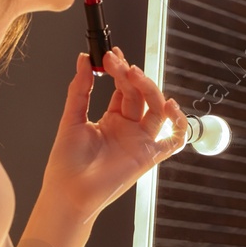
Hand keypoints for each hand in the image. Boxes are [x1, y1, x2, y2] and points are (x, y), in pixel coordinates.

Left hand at [42, 47, 187, 225]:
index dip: (121, 70)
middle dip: (130, 75)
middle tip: (117, 62)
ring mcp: (140, 141)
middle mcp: (129, 129)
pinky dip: (179, 124)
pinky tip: (171, 107)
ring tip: (133, 74)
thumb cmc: (66, 163)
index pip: (124, 89)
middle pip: (140, 95)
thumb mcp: (71, 119)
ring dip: (150, 89)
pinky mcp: (149, 156)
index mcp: (111, 120)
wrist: (68, 192)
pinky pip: (174, 140)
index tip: (112, 55)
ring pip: (157, 109)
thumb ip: (79, 89)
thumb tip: (83, 61)